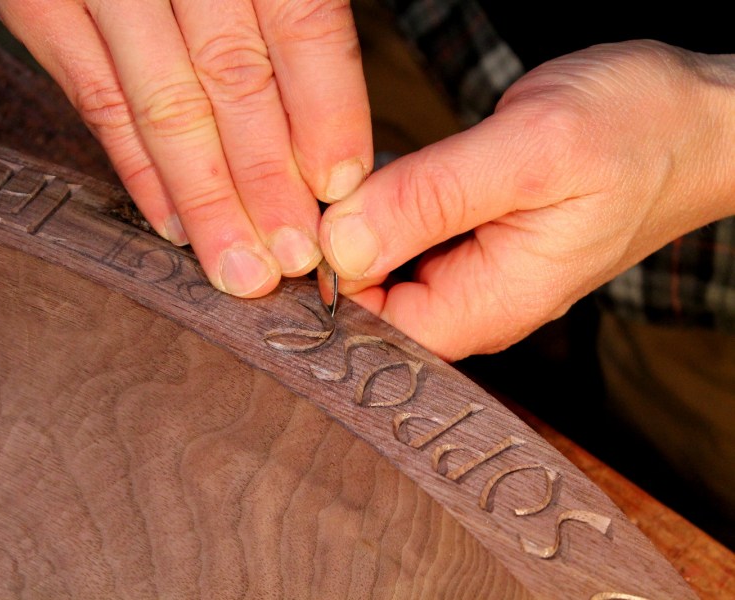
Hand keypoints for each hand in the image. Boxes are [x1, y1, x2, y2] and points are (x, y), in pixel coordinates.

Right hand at [0, 0, 372, 296]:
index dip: (325, 109)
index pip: (300, 23)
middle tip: (290, 258)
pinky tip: (172, 221)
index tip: (341, 185)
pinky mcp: (39, 2)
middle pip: (231, 78)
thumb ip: (287, 9)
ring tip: (237, 266)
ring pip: (162, 103)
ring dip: (206, 197)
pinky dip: (137, 168)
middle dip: (265, 179)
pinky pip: (94, 99)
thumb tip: (330, 123)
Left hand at [319, 41, 734, 360]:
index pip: (377, 331)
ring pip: (387, 267)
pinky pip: (411, 235)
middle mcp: (480, 300)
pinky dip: (385, 204)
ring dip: (356, 225)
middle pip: (374, 304)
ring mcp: (480, 269)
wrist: (700, 117)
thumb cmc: (637, 130)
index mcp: (493, 303)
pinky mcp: (480, 236)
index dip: (325, 288)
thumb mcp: (528, 153)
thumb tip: (339, 245)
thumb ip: (431, 200)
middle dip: (333, 253)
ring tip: (337, 177)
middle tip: (308, 194)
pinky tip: (377, 171)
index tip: (296, 231)